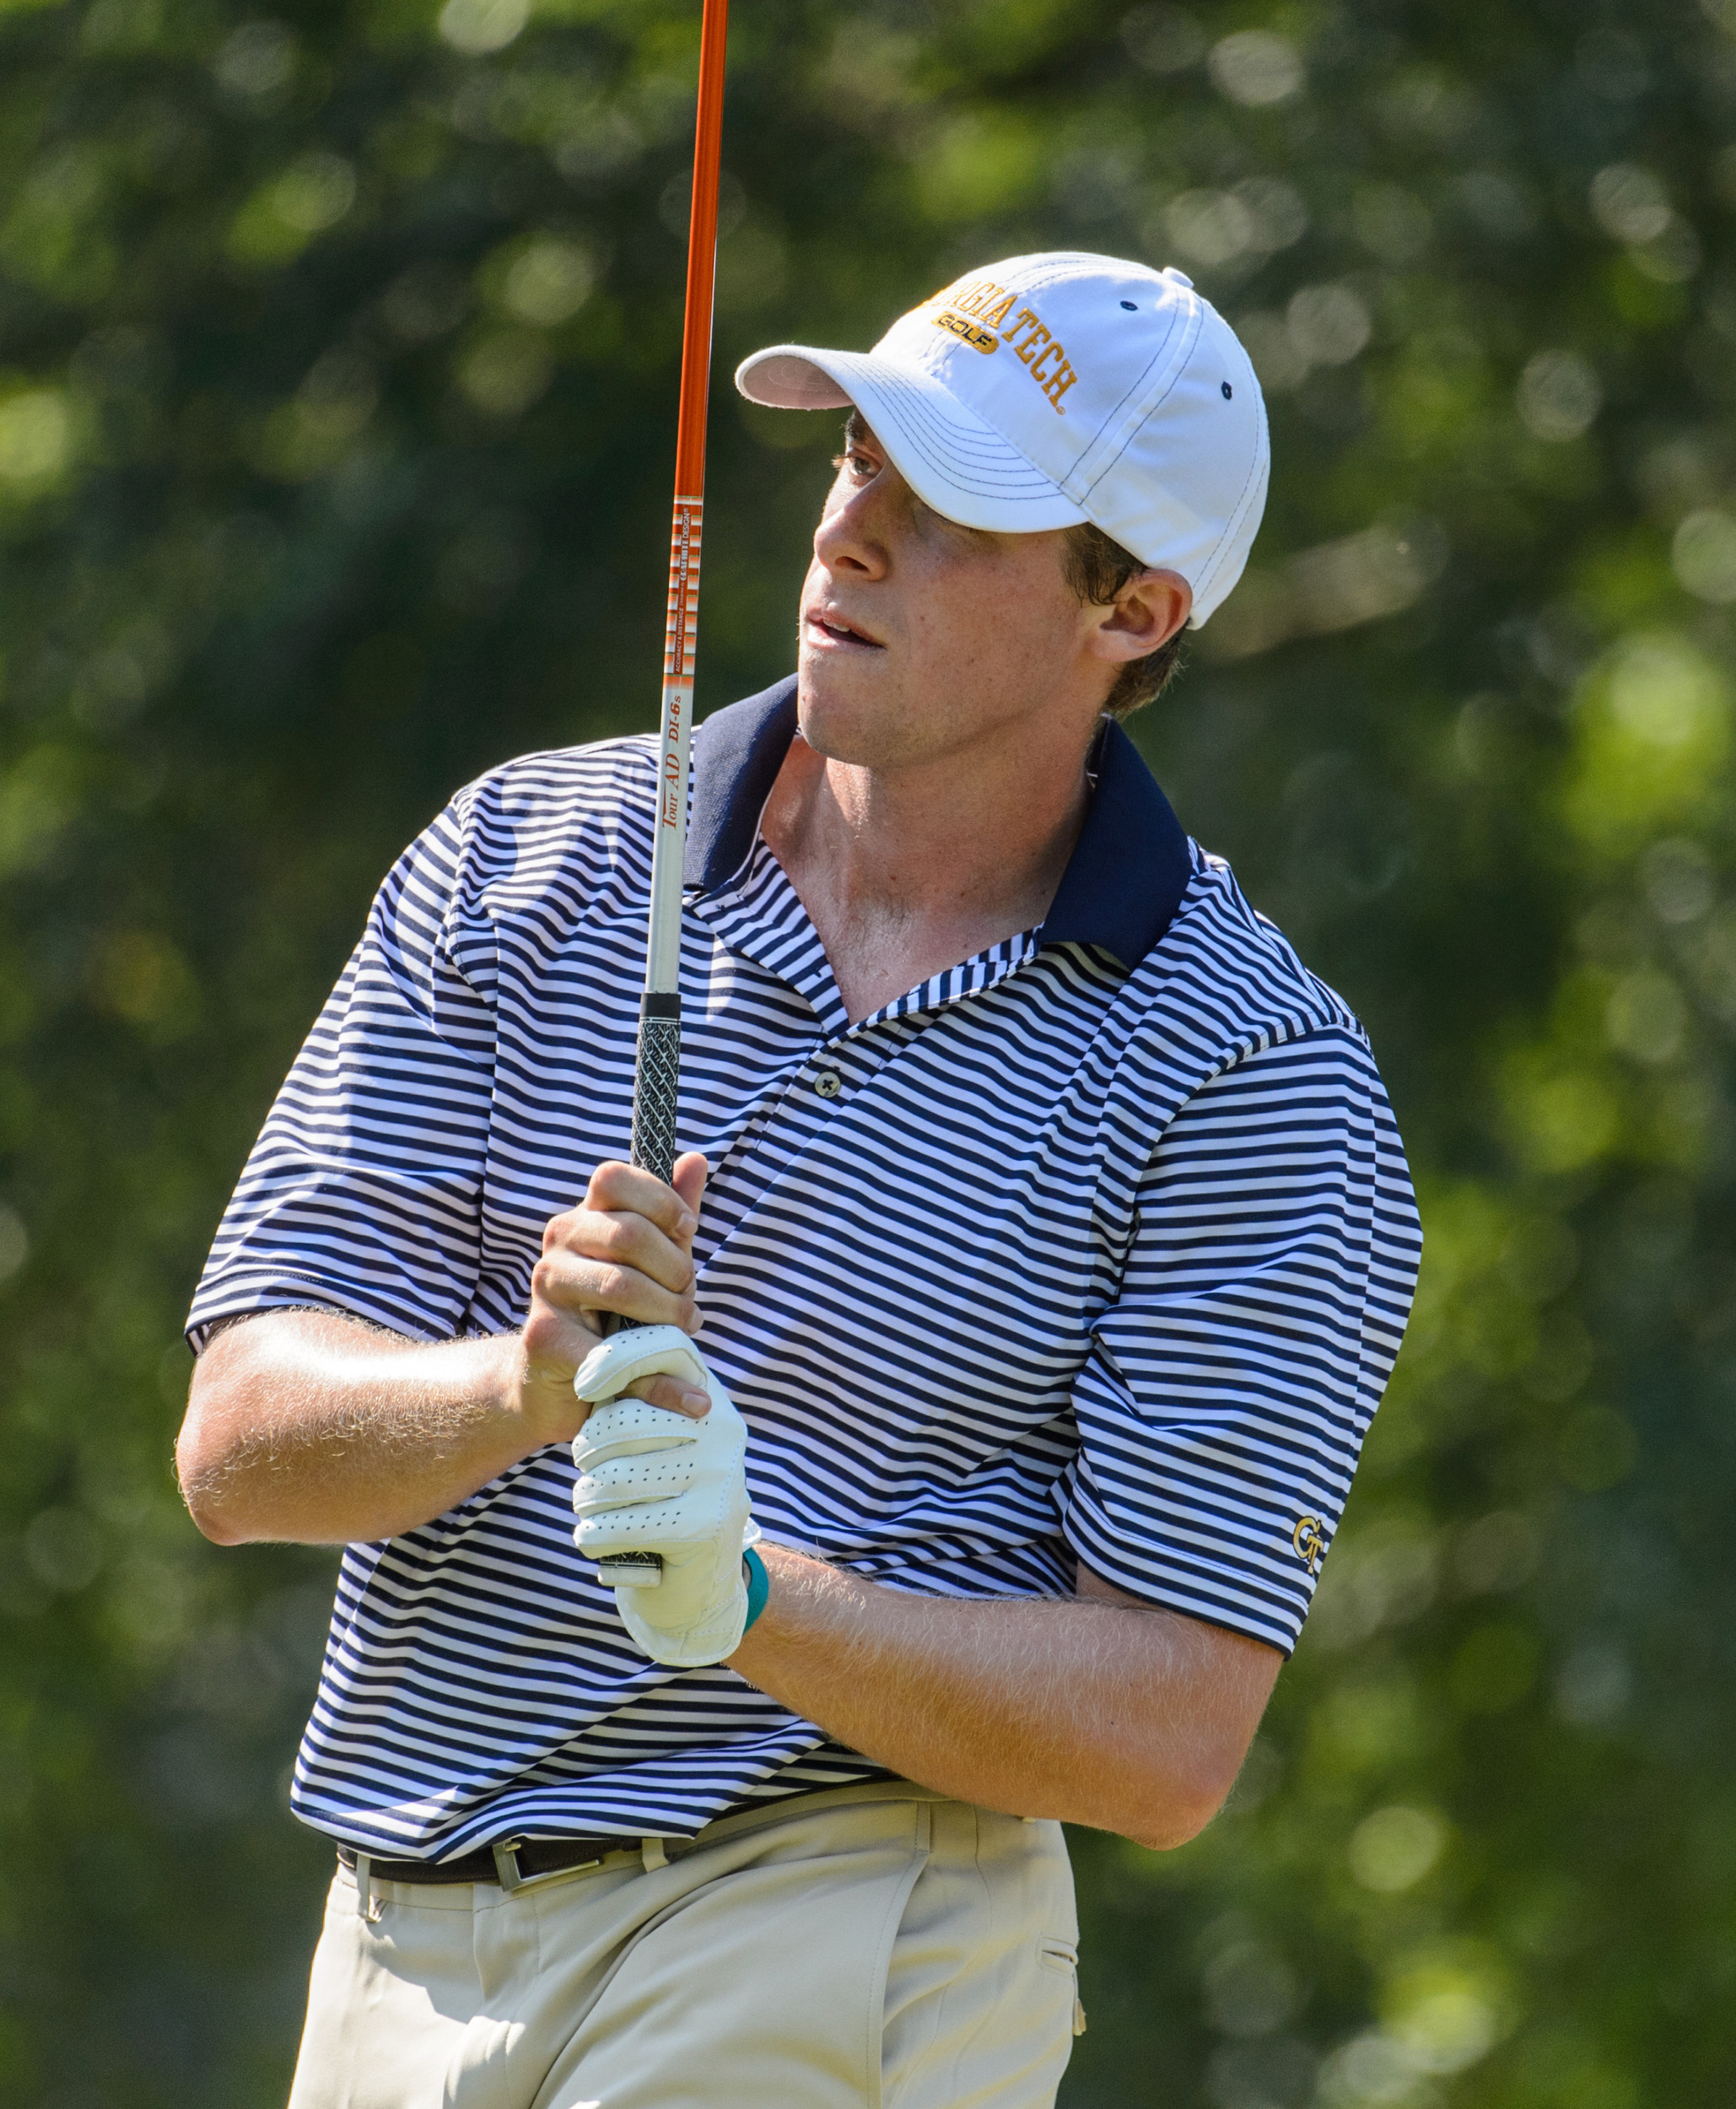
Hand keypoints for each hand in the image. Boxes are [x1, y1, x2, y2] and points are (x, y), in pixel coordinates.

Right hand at [513, 1152, 711, 1445]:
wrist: (555, 1384)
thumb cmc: (614, 1317)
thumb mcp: (652, 1264)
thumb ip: (671, 1215)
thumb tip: (696, 1158)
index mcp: (584, 1217)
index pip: (613, 1177)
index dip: (660, 1200)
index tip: (687, 1231)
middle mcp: (558, 1242)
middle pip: (629, 1233)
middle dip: (676, 1272)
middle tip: (688, 1304)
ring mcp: (547, 1287)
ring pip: (622, 1285)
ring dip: (669, 1316)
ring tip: (681, 1335)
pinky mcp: (545, 1337)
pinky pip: (616, 1353)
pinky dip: (663, 1382)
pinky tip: (690, 1396)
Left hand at [571, 1327, 756, 1667]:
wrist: (699, 1586)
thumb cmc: (662, 1498)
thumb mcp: (659, 1440)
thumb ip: (638, 1396)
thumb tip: (589, 1350)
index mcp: (710, 1398)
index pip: (665, 1347)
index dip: (616, 1358)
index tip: (583, 1384)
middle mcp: (723, 1430)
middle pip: (622, 1422)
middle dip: (587, 1449)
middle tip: (587, 1467)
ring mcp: (717, 1478)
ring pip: (609, 1479)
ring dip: (586, 1497)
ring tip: (592, 1504)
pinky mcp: (701, 1527)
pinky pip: (613, 1524)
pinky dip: (591, 1535)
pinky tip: (598, 1538)